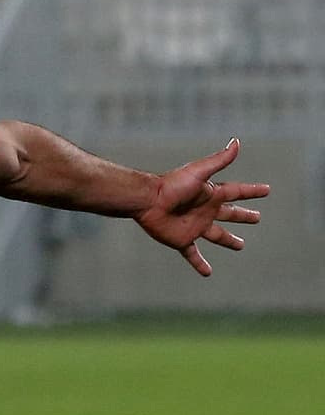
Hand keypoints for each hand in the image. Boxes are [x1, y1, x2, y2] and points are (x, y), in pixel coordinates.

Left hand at [134, 138, 269, 275]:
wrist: (148, 200)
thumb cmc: (172, 185)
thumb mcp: (199, 171)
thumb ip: (219, 160)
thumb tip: (236, 142)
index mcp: (211, 194)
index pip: (237, 192)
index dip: (252, 192)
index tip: (267, 190)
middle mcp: (205, 210)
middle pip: (230, 214)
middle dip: (243, 216)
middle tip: (257, 218)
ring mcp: (195, 226)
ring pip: (217, 235)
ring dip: (229, 240)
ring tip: (240, 246)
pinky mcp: (182, 240)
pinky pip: (193, 254)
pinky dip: (199, 263)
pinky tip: (207, 273)